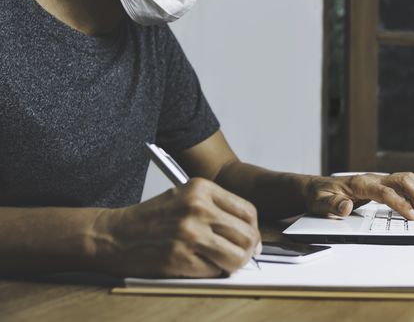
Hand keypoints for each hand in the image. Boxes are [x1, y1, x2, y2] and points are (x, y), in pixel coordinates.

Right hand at [92, 178, 260, 277]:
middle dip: (248, 251)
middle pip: (247, 235)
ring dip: (233, 265)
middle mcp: (197, 207)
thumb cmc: (150, 219)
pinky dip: (211, 273)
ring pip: (237, 256)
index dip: (254, 230)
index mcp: (201, 188)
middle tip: (240, 256)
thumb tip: (250, 236)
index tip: (251, 240)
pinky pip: (214, 271)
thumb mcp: (185, 198)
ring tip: (222, 263)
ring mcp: (188, 233)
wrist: (112, 235)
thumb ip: (217, 210)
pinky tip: (198, 265)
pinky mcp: (179, 258)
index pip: (248, 211)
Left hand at [303, 172, 413, 219]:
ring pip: (405, 180)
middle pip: (402, 179)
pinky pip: (401, 187)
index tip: (413, 217)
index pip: (385, 192)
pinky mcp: (378, 186)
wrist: (315, 188)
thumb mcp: (320, 202)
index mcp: (359, 183)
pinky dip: (413, 195)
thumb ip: (333, 205)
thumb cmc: (319, 195)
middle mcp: (371, 179)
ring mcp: (376, 181)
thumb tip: (347, 207)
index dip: (401, 204)